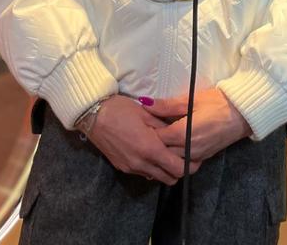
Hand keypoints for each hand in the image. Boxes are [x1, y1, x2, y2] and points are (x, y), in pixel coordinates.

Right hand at [86, 95, 200, 183]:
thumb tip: (179, 132)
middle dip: (179, 169)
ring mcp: (131, 168)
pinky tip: (149, 151)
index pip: (178, 169)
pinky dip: (151, 167)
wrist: (92, 114)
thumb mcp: (146, 113)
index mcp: (150, 149)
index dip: (189, 164)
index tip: (194, 154)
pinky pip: (143, 173)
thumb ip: (164, 126)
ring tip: (165, 151)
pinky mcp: (122, 167)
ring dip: (164, 169)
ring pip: (156, 177)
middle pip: (170, 178)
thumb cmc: (120, 109)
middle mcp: (141, 163)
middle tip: (182, 154)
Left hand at [149, 88, 251, 161]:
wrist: (241, 114)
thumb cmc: (216, 103)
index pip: (156, 139)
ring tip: (159, 138)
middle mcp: (188, 150)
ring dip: (164, 152)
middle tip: (147, 131)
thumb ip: (167, 105)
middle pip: (162, 153)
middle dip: (153, 144)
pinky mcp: (203, 158)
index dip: (147, 131)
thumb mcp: (190, 100)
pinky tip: (173, 145)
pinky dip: (176, 157)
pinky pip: (184, 163)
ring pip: (173, 161)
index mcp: (183, 134)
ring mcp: (197, 156)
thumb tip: (145, 104)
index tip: (141, 122)